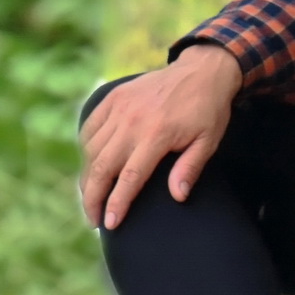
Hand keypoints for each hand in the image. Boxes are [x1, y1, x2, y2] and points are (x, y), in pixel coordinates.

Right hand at [79, 44, 241, 230]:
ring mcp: (119, 108)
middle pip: (101, 168)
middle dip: (92, 198)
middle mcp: (132, 122)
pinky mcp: (113, 98)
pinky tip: (90, 164)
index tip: (109, 224)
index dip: (116, 203)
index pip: (129, 178)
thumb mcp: (209, 140)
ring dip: (87, 177)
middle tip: (93, 219)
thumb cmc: (208, 110)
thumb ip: (191, 167)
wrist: (202, 70)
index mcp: (157, 135)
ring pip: (91, 150)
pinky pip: (90, 128)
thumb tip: (177, 196)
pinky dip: (86, 149)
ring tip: (91, 197)